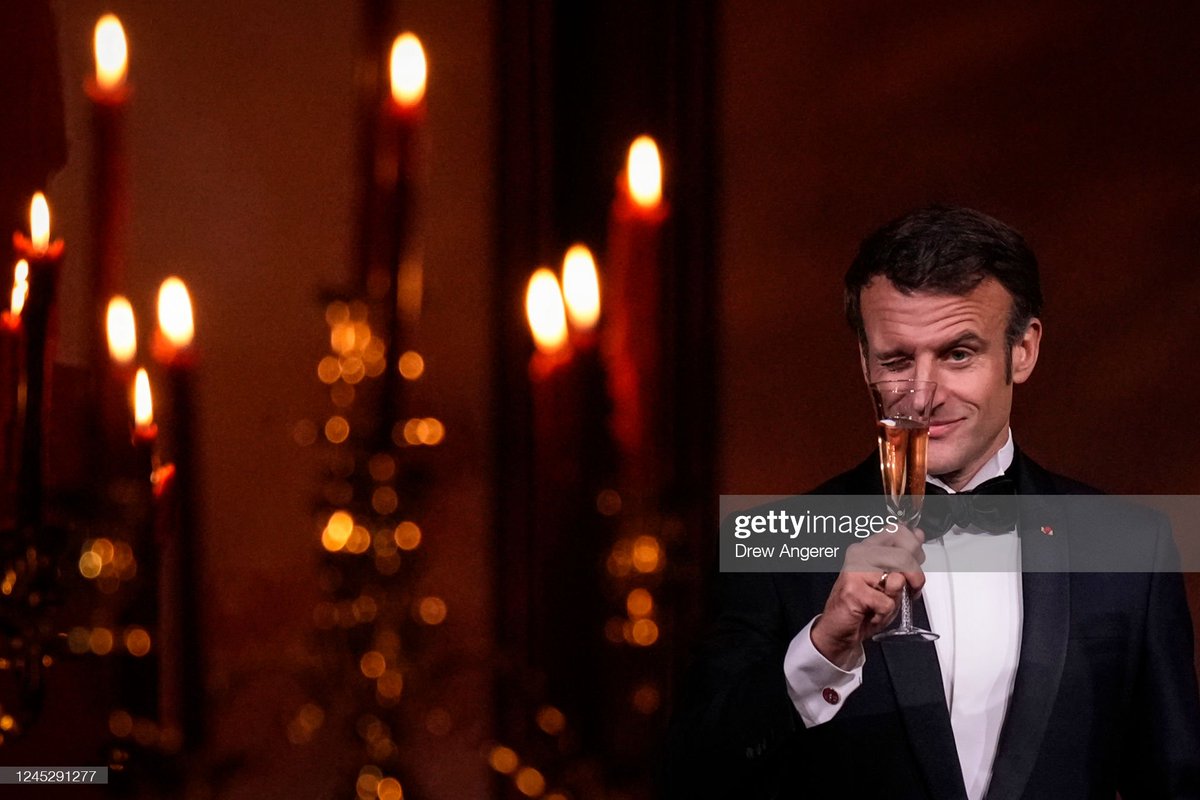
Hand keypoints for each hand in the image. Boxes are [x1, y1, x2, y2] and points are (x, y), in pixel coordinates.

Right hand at [810, 524, 925, 667]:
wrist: (840, 629)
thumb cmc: (864, 607)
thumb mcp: (891, 581)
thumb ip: (905, 559)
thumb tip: (918, 535)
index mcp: (869, 547)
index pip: (899, 531)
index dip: (915, 549)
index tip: (915, 565)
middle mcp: (860, 554)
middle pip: (904, 555)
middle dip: (915, 578)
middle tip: (907, 589)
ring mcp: (855, 570)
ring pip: (898, 578)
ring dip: (896, 598)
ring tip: (883, 602)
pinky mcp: (853, 589)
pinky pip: (887, 602)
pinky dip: (884, 614)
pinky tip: (872, 612)